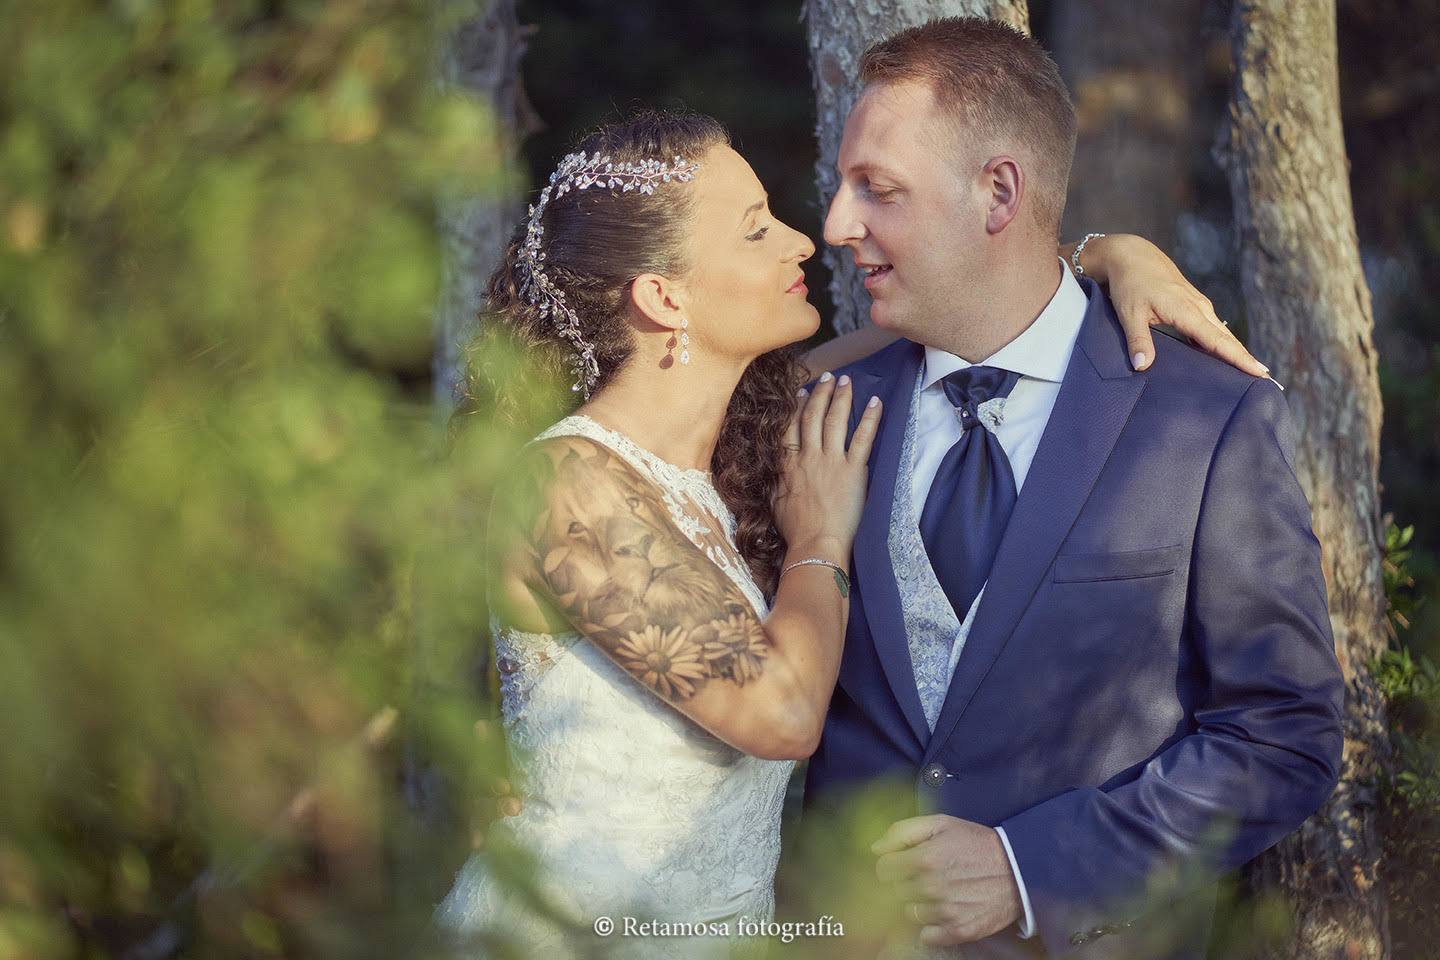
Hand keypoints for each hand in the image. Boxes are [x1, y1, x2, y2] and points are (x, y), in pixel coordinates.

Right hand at [771, 371, 881, 559]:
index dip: (797, 406)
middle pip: (813, 415)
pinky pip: (863, 437)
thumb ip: (775, 478)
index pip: (791, 425)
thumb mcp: (774, 500)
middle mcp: (807, 457)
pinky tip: (875, 402)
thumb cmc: (794, 531)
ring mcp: (830, 461)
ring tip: (846, 381)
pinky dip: (869, 418)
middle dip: (821, 392)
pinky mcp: (852, 470)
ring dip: (841, 397)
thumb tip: (774, 468)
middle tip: (828, 377)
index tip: (802, 392)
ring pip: (835, 420)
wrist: (815, 544)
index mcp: (787, 464)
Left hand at [873, 814, 1021, 946]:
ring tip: (941, 891)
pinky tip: (945, 910)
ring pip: (909, 912)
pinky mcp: (958, 931)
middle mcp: (932, 886)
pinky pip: (926, 935)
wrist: (1017, 870)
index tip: (905, 863)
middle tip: (929, 875)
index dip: (893, 864)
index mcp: (925, 858)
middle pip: (895, 891)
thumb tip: (876, 848)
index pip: (883, 869)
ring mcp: (945, 911)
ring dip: (920, 903)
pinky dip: (932, 926)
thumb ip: (903, 831)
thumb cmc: (976, 844)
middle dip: (907, 882)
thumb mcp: (941, 824)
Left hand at [1078, 234, 1269, 378]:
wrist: (1133, 255)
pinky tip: (1224, 358)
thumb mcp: (1130, 313)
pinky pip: (1213, 328)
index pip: (1218, 341)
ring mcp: (1199, 306)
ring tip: (1252, 373)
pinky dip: (1222, 343)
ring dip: (1237, 352)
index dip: (1239, 358)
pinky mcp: (1194, 305)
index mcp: (1187, 311)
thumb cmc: (1130, 284)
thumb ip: (1138, 340)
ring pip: (1222, 333)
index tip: (1259, 372)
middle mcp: (1200, 308)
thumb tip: (1142, 366)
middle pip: (1228, 339)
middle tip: (1266, 381)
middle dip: (1246, 359)